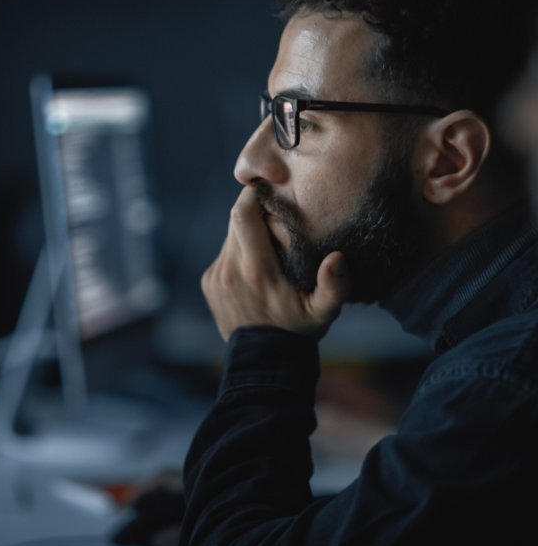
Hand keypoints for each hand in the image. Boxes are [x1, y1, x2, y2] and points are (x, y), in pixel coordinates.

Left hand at [201, 185, 349, 340]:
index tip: (266, 187)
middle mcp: (230, 269)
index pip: (243, 215)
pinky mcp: (208, 282)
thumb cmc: (297, 331)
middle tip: (274, 217)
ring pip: (230, 237)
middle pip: (235, 221)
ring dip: (246, 234)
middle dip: (253, 213)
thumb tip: (336, 258)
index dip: (251, 194)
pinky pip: (223, 255)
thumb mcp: (323, 313)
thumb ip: (334, 286)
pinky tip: (254, 269)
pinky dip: (238, 253)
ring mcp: (216, 276)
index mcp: (256, 270)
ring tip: (267, 247)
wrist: (263, 358)